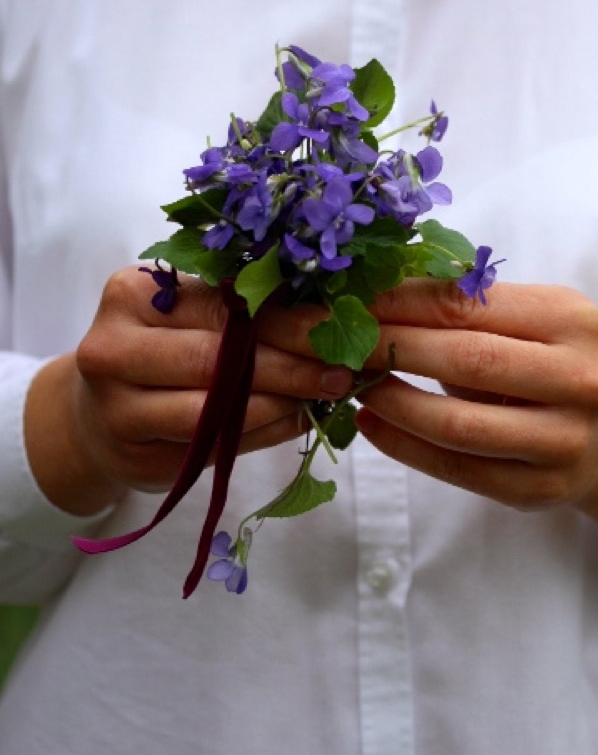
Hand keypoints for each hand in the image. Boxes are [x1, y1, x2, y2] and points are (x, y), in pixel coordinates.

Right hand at [24, 267, 352, 515]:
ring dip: (283, 403)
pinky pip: (217, 447)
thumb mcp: (187, 314)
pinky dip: (266, 432)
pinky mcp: (138, 459)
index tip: (339, 326)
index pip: (222, 307)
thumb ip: (241, 309)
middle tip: (343, 368)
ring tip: (329, 393)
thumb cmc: (157, 350)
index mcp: (131, 295)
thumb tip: (329, 311)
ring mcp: (118, 410)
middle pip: (218, 360)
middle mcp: (112, 349)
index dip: (286, 319)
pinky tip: (300, 419)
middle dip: (291, 365)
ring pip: (217, 410)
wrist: (97, 416)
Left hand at [350, 280, 597, 547]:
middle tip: (333, 342)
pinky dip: (404, 447)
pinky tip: (372, 424)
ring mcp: (565, 441)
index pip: (470, 303)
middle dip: (389, 347)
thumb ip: (463, 306)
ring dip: (392, 403)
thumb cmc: (545, 363)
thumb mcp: (524, 322)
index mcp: (571, 319)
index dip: (401, 302)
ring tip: (351, 385)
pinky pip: (458, 470)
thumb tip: (368, 291)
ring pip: (459, 425)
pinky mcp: (540, 490)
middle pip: (467, 360)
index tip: (347, 298)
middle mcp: (580, 379)